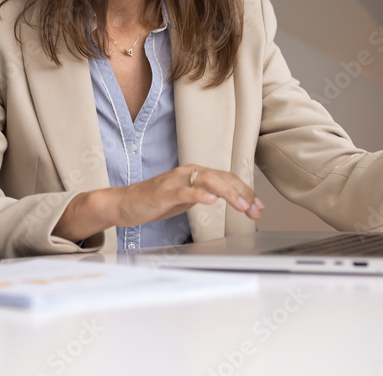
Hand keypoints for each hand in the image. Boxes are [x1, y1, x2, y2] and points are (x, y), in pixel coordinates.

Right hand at [54, 165, 263, 242]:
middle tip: (255, 209)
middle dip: (243, 194)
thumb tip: (226, 198)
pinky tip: (211, 201)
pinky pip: (185, 191)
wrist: (124, 203)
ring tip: (241, 205)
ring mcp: (176, 181)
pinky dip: (199, 195)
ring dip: (228, 193)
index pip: (227, 179)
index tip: (258, 207)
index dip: (245, 191)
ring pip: (208, 181)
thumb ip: (204, 195)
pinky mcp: (164, 192)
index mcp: (195, 174)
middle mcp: (188, 173)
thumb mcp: (185, 199)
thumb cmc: (153, 201)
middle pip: (222, 178)